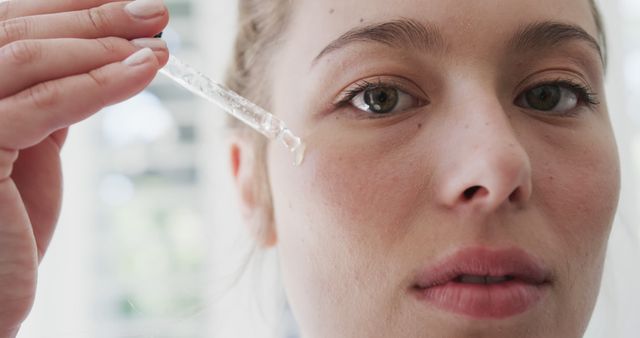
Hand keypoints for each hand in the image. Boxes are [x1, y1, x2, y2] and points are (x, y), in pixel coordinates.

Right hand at [0, 0, 168, 335]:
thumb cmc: (5, 228)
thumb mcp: (30, 152)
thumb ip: (48, 104)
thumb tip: (98, 63)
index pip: (12, 27)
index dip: (69, 7)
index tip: (126, 3)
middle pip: (18, 32)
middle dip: (92, 17)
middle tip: (154, 11)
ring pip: (28, 58)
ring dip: (102, 45)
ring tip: (158, 45)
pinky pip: (43, 106)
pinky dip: (98, 84)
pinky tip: (142, 71)